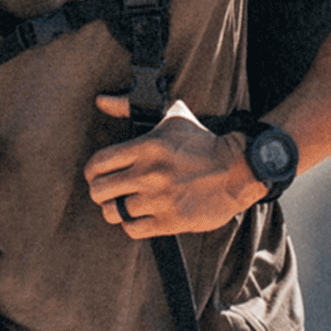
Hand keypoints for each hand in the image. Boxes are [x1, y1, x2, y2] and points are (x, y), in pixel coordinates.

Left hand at [83, 95, 258, 238]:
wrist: (238, 168)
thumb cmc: (202, 142)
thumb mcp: (171, 117)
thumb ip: (130, 107)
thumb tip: (101, 100)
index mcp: (146, 148)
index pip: (98, 164)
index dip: (92, 173)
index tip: (98, 175)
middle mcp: (149, 174)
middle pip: (99, 192)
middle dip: (100, 193)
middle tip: (110, 192)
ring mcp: (158, 199)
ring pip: (113, 213)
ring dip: (116, 210)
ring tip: (126, 205)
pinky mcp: (170, 221)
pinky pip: (132, 230)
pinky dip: (132, 225)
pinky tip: (140, 217)